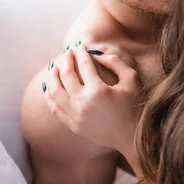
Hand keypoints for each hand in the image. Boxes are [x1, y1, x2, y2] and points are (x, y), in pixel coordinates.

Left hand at [43, 43, 141, 164]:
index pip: (84, 65)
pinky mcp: (73, 126)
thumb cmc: (134, 106)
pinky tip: (49, 87)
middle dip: (66, 60)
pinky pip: (54, 108)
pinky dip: (49, 96)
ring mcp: (75, 116)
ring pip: (54, 92)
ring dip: (52, 76)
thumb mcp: (131, 80)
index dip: (81, 52)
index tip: (79, 45)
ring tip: (55, 67)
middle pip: (66, 75)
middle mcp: (83, 103)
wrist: (133, 138)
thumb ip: (115, 63)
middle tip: (68, 52)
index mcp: (98, 91)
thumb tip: (96, 55)